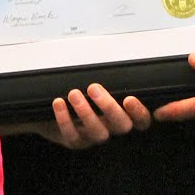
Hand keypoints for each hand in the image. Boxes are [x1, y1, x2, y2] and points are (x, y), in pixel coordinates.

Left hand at [24, 83, 152, 149]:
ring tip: (73, 93)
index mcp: (123, 114)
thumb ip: (109, 78)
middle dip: (109, 107)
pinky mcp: (75, 142)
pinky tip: (59, 103)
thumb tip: (113, 52)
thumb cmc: (83, 93)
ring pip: (98, 133)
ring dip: (85, 112)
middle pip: (121, 126)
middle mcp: (112, 128)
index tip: (129, 99)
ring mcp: (94, 137)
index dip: (139, 112)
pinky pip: (72, 136)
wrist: (53, 112)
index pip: (142, 120)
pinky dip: (64, 119)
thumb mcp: (99, 84)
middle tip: (93, 88)